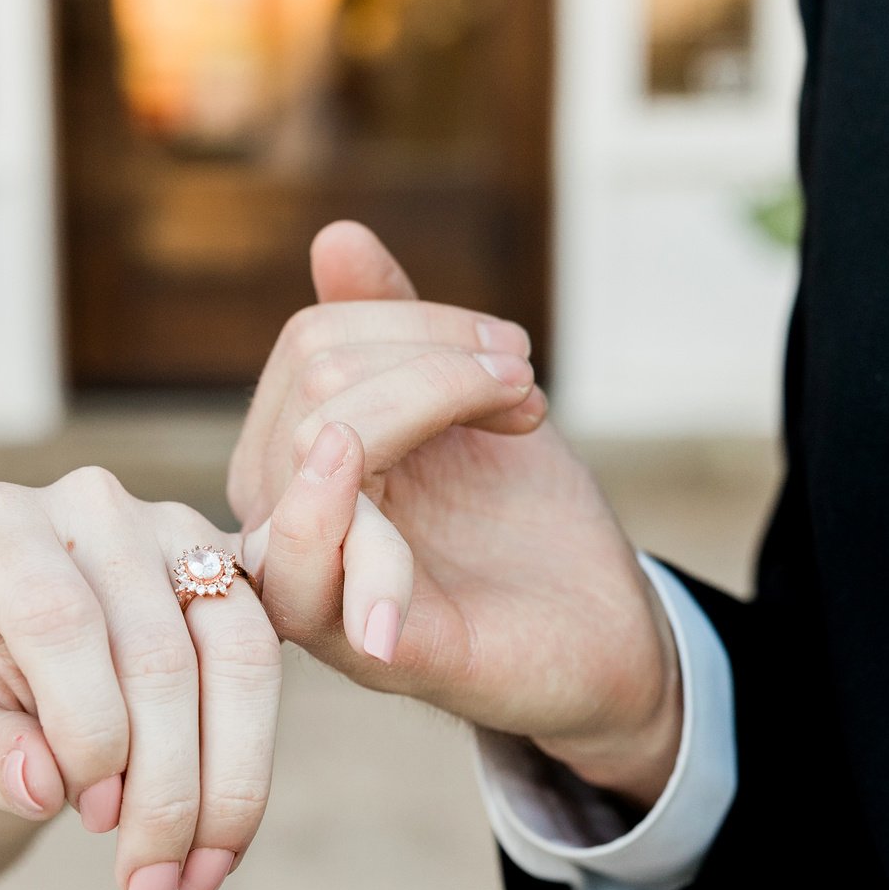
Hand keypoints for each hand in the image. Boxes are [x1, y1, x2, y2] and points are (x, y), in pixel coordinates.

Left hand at [0, 468, 280, 889]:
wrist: (24, 656)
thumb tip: (45, 787)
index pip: (58, 619)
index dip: (87, 727)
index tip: (87, 814)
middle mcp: (90, 506)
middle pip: (156, 652)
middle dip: (162, 789)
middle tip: (146, 889)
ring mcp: (174, 526)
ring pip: (238, 654)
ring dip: (224, 787)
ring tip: (193, 882)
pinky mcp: (237, 564)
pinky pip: (274, 659)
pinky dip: (253, 766)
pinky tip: (225, 844)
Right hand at [235, 224, 682, 806]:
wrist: (604, 631)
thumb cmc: (520, 523)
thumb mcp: (462, 405)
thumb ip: (393, 330)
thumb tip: (335, 234)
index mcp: (295, 468)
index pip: (310, 345)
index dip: (417, 322)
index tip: (507, 354)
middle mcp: (284, 528)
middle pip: (317, 385)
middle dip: (440, 359)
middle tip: (523, 386)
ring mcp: (321, 593)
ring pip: (318, 450)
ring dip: (439, 401)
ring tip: (522, 417)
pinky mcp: (374, 655)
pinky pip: (311, 583)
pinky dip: (348, 537)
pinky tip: (392, 520)